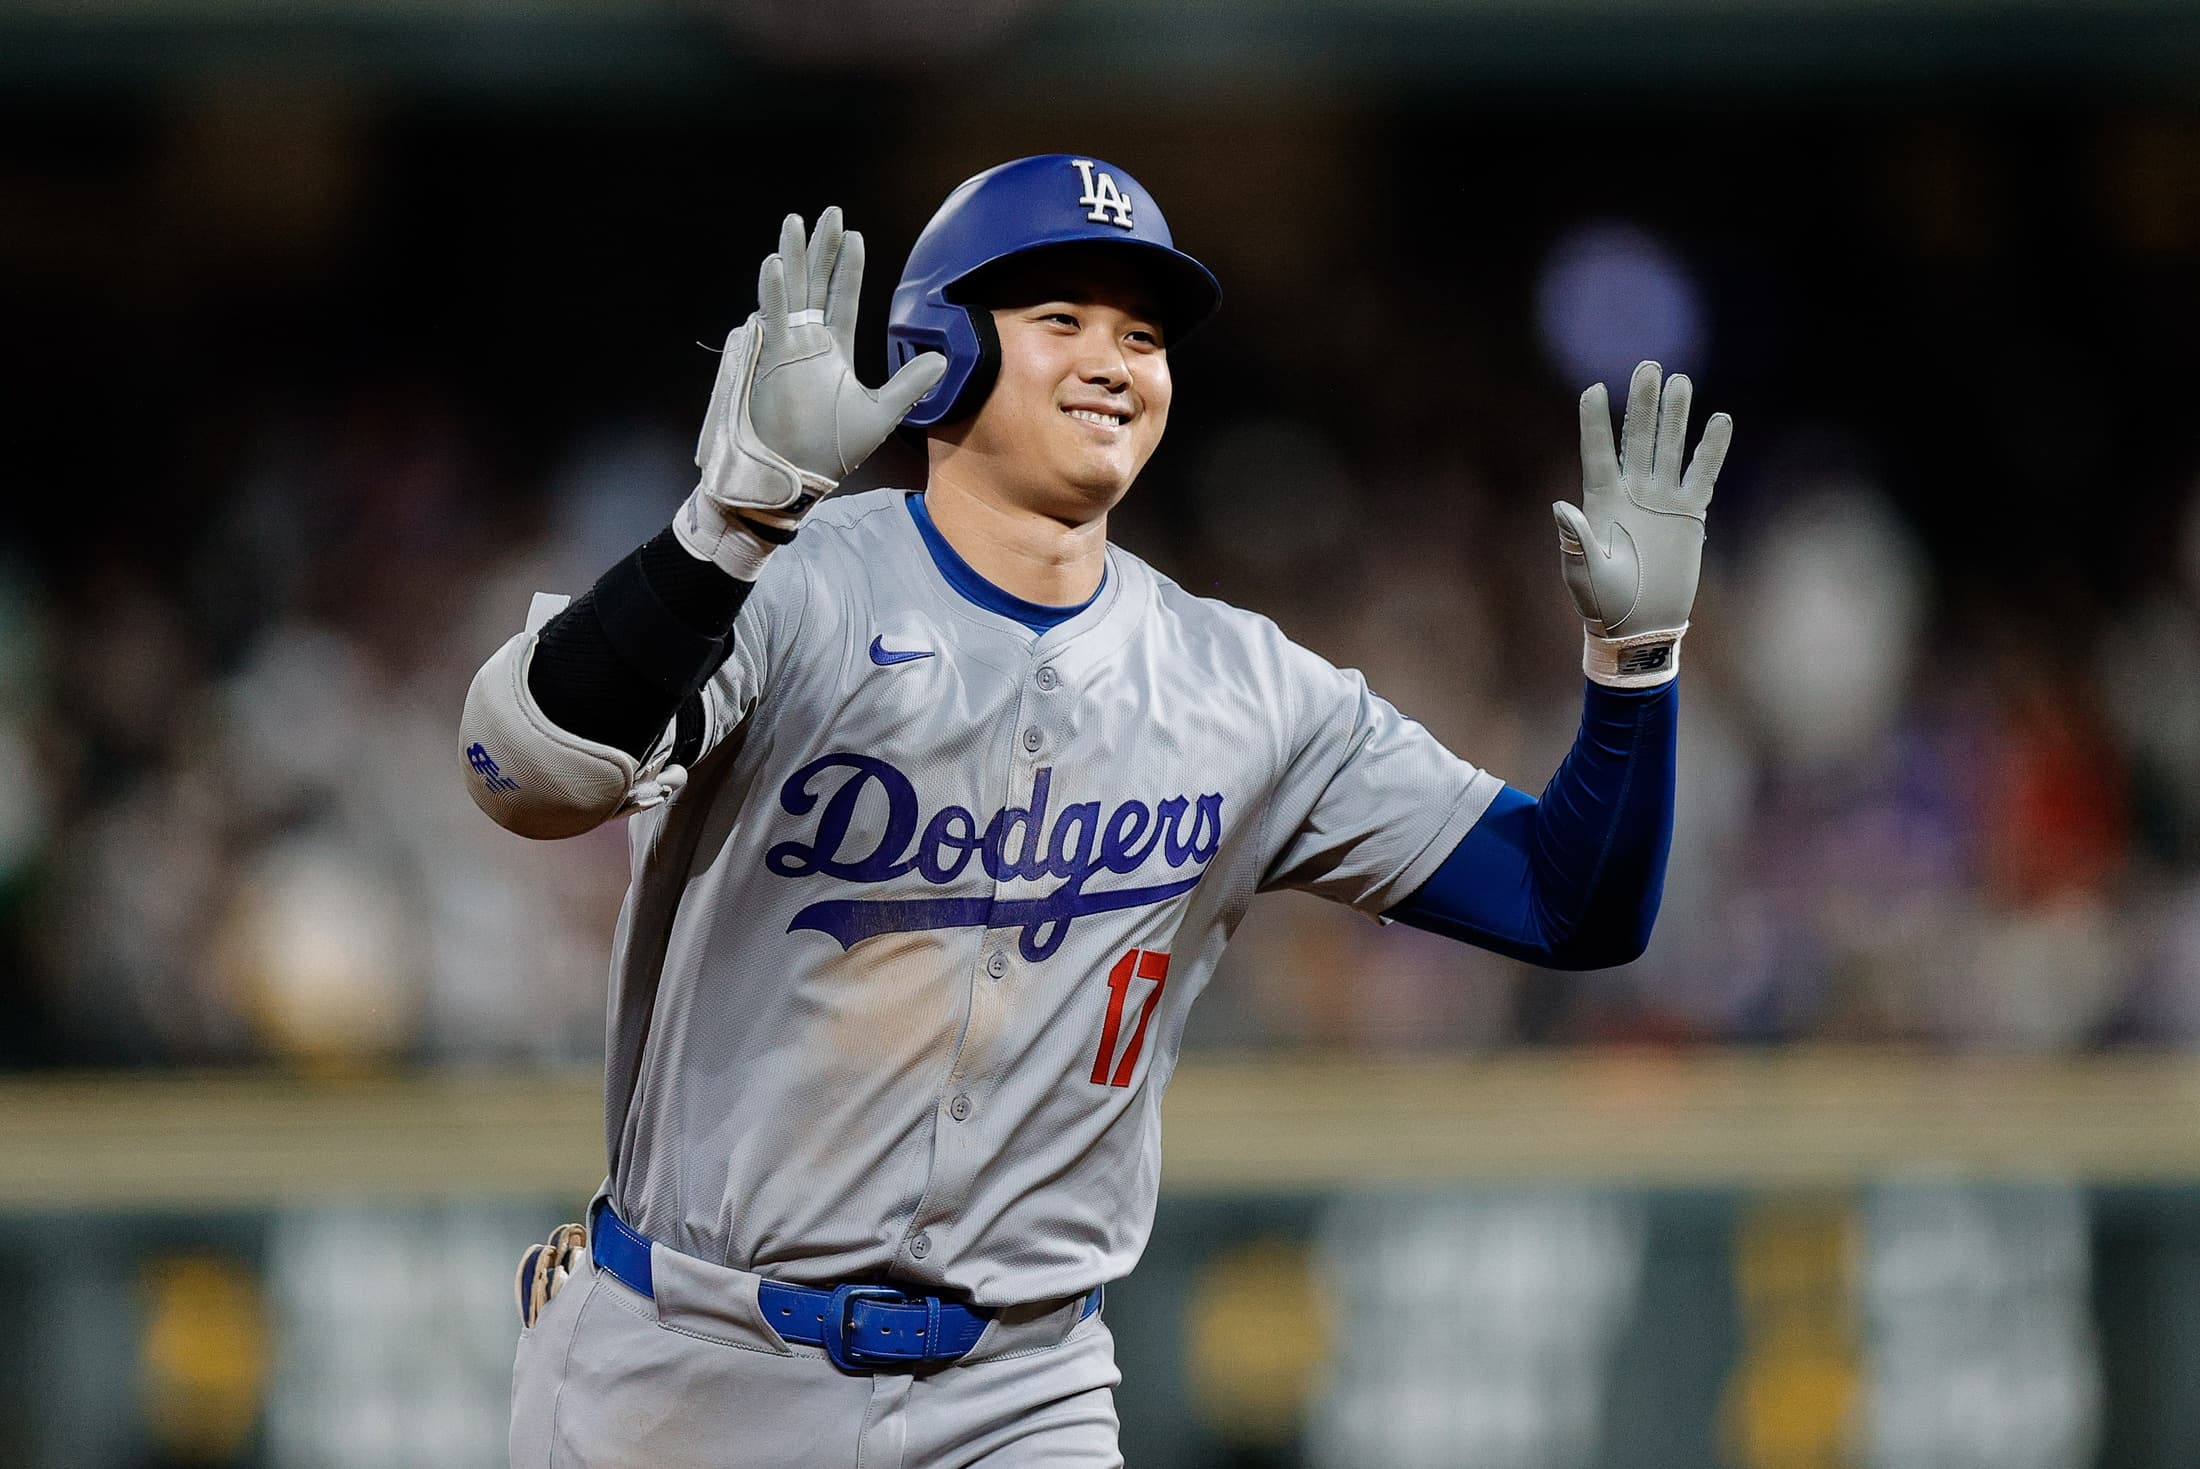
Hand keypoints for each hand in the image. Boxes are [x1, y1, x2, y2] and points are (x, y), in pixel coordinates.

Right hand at [679, 208, 946, 578]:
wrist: (795, 478)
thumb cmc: (831, 452)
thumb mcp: (881, 414)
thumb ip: (910, 384)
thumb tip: (944, 359)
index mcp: (832, 351)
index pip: (842, 298)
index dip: (848, 267)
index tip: (854, 235)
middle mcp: (808, 343)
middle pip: (815, 284)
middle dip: (822, 248)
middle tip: (828, 212)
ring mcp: (786, 348)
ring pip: (792, 291)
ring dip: (795, 257)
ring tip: (797, 222)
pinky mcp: (770, 360)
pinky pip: (772, 319)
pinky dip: (775, 293)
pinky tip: (778, 265)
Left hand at [1552, 360, 1731, 686]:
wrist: (1639, 627)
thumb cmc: (1603, 605)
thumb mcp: (1584, 575)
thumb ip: (1574, 541)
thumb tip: (1561, 506)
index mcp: (1600, 502)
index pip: (1598, 452)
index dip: (1595, 422)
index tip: (1593, 389)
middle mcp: (1631, 492)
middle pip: (1638, 439)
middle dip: (1642, 403)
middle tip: (1648, 366)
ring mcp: (1661, 500)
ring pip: (1670, 448)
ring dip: (1674, 416)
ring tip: (1680, 381)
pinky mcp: (1688, 513)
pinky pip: (1702, 474)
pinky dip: (1711, 449)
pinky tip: (1720, 420)